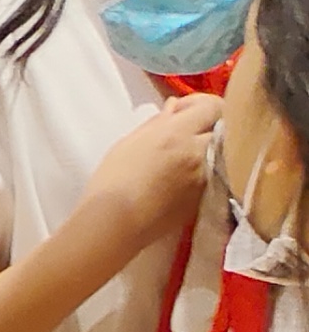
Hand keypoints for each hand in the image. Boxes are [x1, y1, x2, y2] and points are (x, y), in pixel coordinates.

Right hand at [80, 92, 221, 254]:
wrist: (112, 225)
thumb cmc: (111, 181)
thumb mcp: (129, 142)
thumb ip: (157, 123)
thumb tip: (173, 109)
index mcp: (178, 133)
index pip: (213, 106)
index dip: (199, 105)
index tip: (181, 113)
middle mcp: (197, 153)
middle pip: (219, 129)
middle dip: (202, 129)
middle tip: (181, 138)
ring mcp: (202, 179)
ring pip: (214, 155)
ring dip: (200, 154)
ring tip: (175, 165)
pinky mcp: (200, 201)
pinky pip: (206, 179)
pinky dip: (195, 176)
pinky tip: (172, 186)